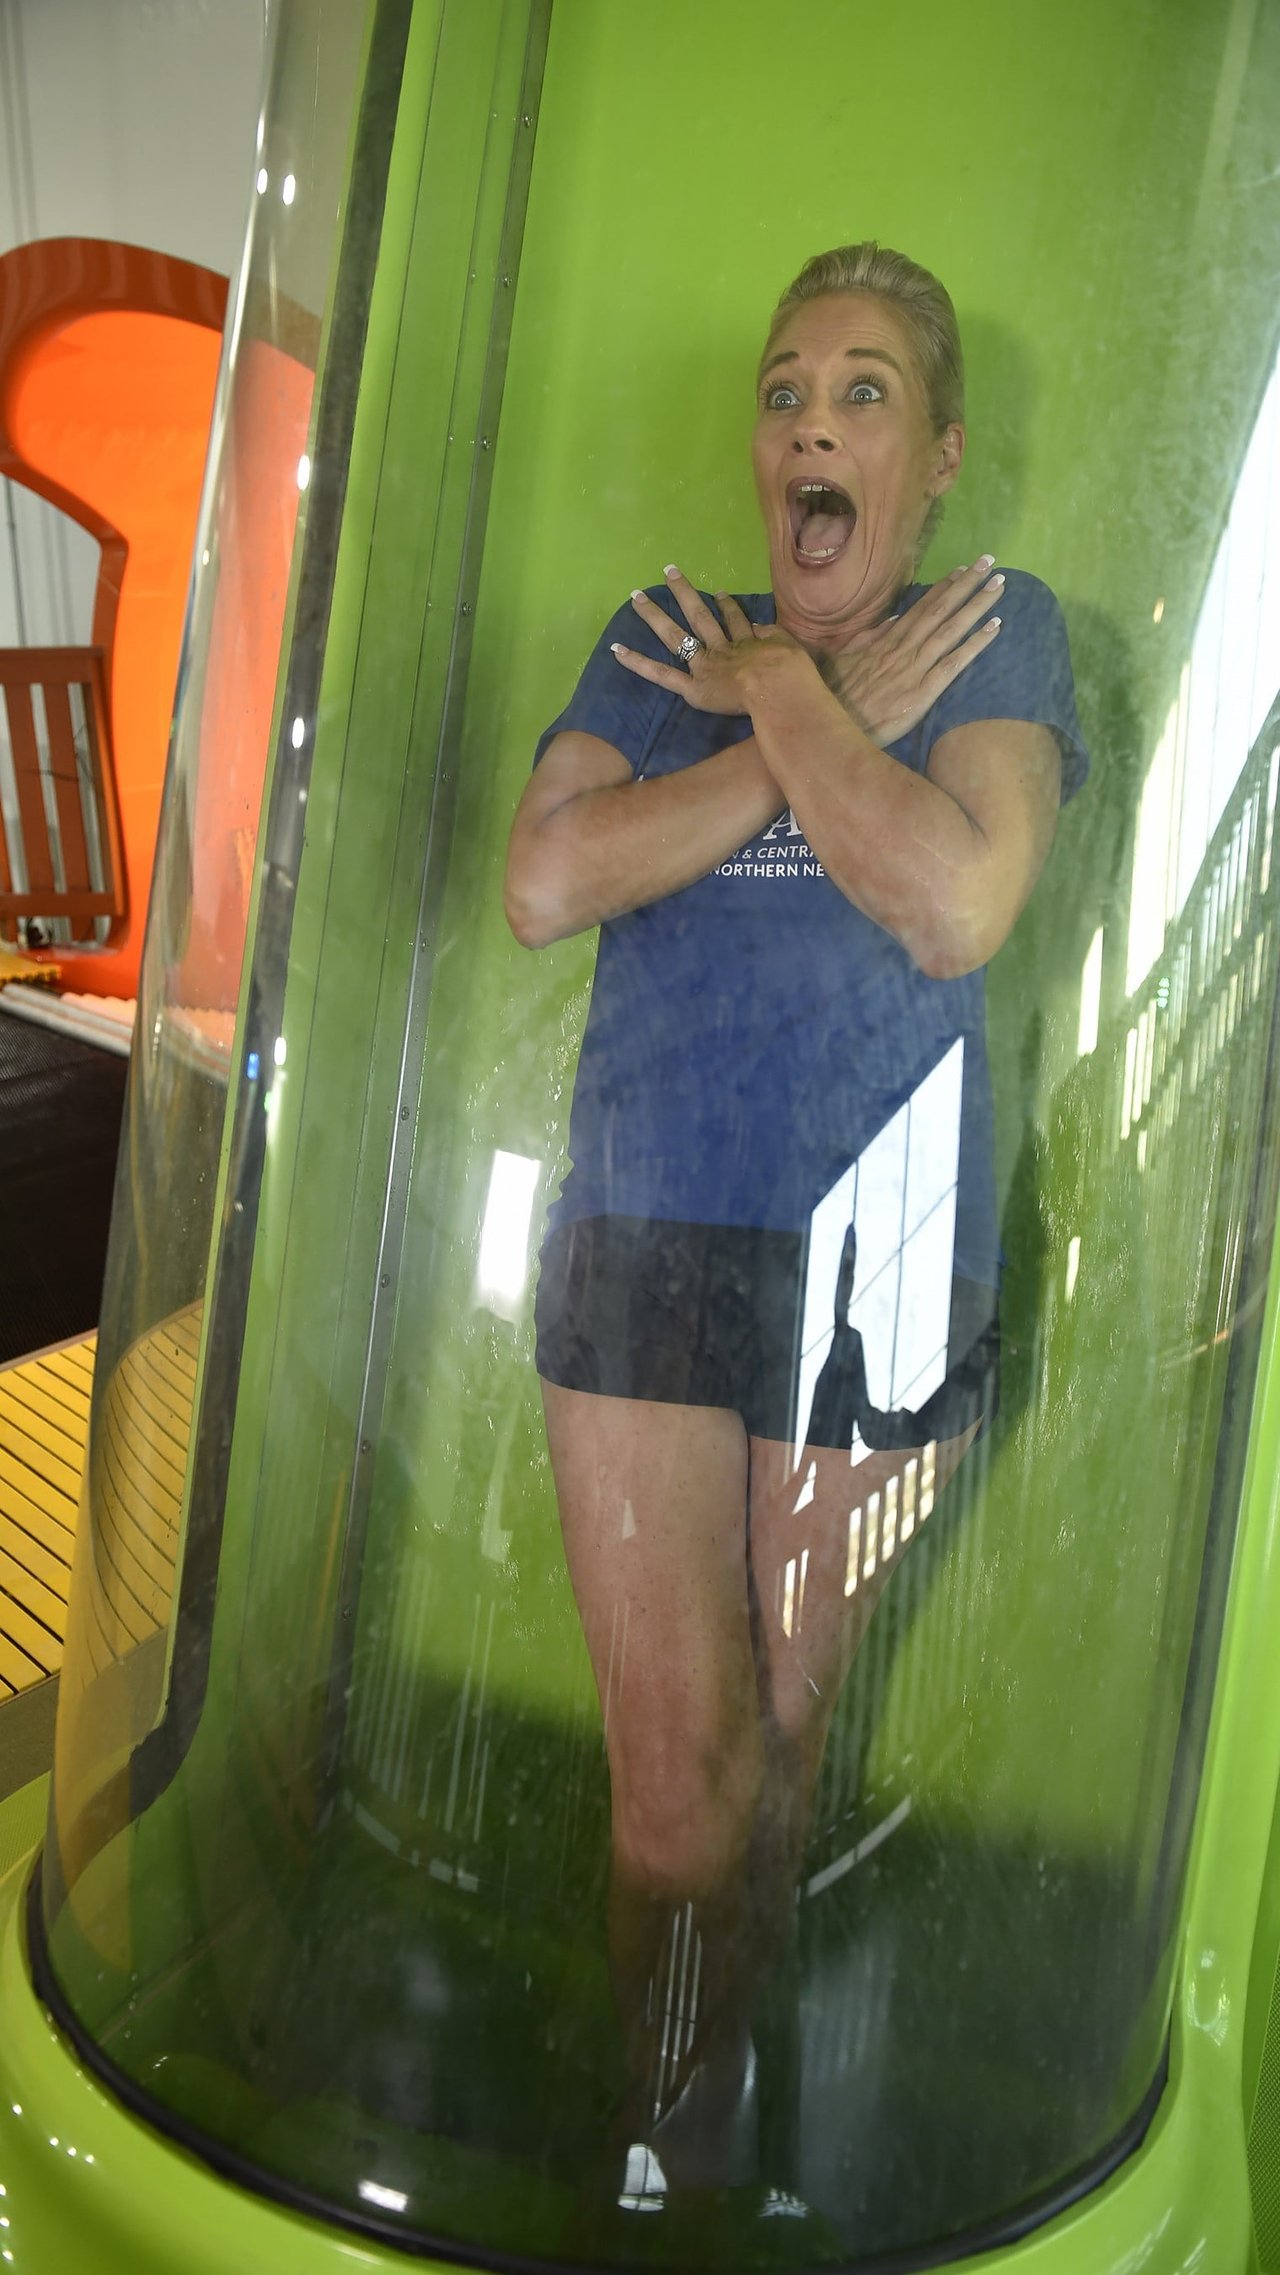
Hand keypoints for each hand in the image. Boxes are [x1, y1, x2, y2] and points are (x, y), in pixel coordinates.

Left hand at [611, 566, 804, 714]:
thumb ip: (773, 636)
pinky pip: (662, 675)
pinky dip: (638, 663)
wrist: (779, 687)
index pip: (735, 620)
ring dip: (654, 616)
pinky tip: (617, 651)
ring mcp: (705, 665)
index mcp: (748, 642)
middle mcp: (722, 648)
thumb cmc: (792, 674)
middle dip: (683, 593)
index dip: (727, 605)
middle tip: (668, 572)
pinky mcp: (694, 687)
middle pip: (698, 615)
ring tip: (635, 597)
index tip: (717, 592)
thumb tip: (760, 628)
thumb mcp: (790, 648)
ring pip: (675, 636)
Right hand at [822, 556, 1003, 747]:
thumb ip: (868, 640)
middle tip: (989, 562)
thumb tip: (892, 622)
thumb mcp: (843, 661)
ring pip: (951, 630)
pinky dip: (974, 645)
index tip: (962, 569)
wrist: (832, 729)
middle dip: (966, 585)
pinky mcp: (922, 694)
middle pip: (940, 611)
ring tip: (999, 586)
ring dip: (976, 606)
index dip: (943, 587)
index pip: (920, 608)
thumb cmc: (835, 698)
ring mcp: (915, 670)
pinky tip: (995, 628)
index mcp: (886, 642)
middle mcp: (904, 649)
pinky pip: (953, 665)